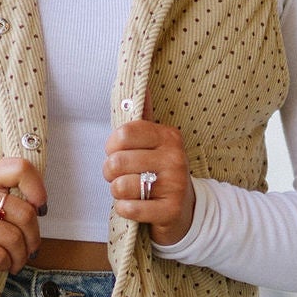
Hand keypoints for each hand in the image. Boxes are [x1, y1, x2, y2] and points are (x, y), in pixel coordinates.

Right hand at [0, 158, 46, 288]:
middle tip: (29, 250)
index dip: (38, 188)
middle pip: (25, 213)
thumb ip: (11, 200)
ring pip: (13, 238)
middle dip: (33, 238)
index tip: (40, 208)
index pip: (20, 168)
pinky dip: (5, 264)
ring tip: (14, 261)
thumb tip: (40, 209)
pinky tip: (0, 264)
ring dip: (19, 257)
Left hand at [105, 97, 193, 246]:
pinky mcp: (170, 211)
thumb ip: (145, 117)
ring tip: (130, 191)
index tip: (116, 152)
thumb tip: (141, 86)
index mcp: (168, 136)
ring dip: (117, 192)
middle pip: (117, 161)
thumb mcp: (156, 143)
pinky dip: (125, 209)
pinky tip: (136, 206)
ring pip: (120, 186)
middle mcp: (174, 158)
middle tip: (121, 176)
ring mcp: (174, 185)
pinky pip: (128, 208)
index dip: (111, 146)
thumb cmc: (161, 172)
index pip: (125, 133)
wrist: (186, 210)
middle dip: (110, 173)